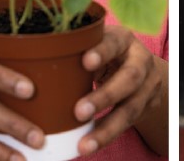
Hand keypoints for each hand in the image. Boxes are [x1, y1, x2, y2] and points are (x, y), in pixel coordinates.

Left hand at [73, 26, 167, 155]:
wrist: (141, 67)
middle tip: (79, 112)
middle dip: (104, 97)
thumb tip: (35, 61)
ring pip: (131, 108)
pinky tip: (90, 145)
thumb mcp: (95, 44)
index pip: (114, 42)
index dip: (102, 52)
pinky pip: (129, 124)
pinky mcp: (148, 105)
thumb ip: (76, 49)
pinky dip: (108, 136)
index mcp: (123, 39)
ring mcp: (148, 84)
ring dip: (107, 129)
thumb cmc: (105, 53)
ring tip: (84, 145)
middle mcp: (141, 60)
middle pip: (129, 78)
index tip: (85, 62)